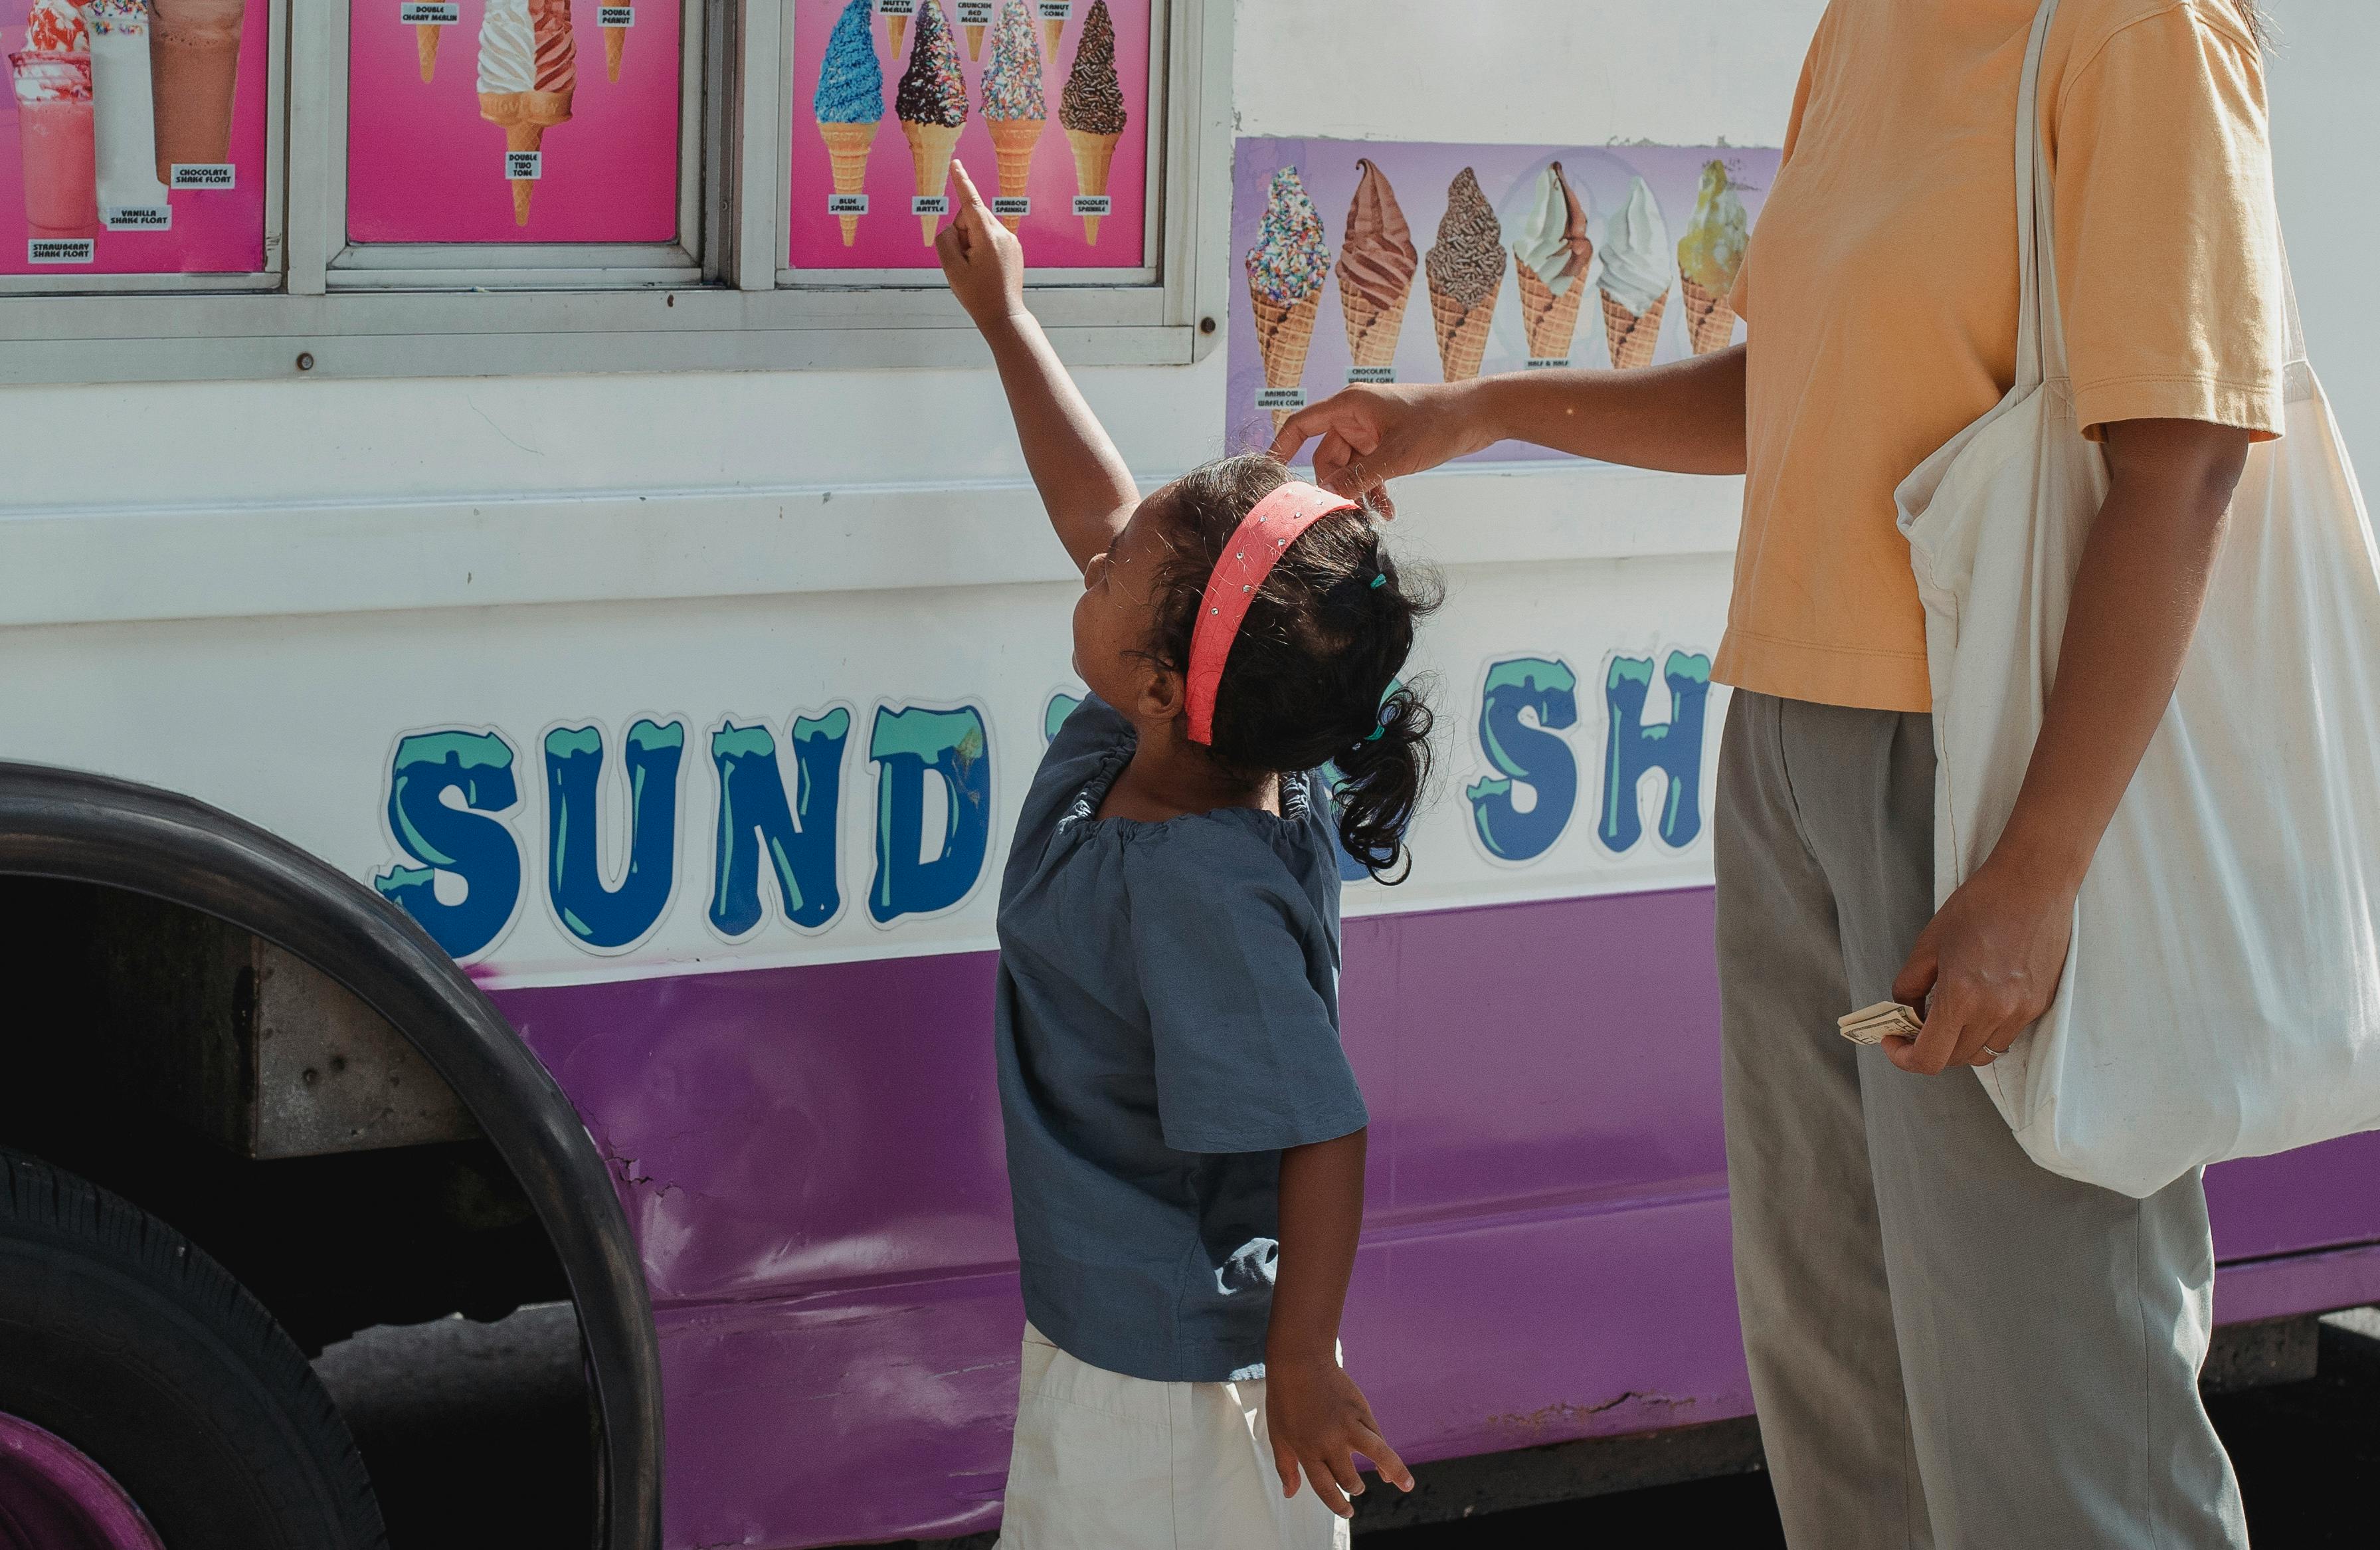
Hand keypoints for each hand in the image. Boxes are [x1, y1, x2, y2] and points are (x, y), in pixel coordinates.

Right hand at [935, 159, 1025, 330]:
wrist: (1003, 315)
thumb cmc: (977, 295)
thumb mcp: (952, 269)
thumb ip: (946, 240)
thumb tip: (954, 229)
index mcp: (988, 236)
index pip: (970, 202)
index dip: (961, 182)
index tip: (957, 164)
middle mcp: (1003, 233)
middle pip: (971, 218)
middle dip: (962, 233)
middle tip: (964, 262)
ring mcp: (1011, 240)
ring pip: (980, 228)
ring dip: (972, 243)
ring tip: (976, 269)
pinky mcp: (1014, 248)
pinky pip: (990, 238)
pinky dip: (982, 248)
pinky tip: (985, 269)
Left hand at [1263, 1354, 1411, 1518]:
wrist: (1300, 1362)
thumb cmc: (1285, 1399)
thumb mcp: (1277, 1436)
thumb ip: (1285, 1467)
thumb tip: (1290, 1494)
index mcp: (1307, 1451)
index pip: (1326, 1488)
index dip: (1337, 1504)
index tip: (1347, 1512)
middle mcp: (1330, 1442)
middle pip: (1349, 1477)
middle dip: (1354, 1488)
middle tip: (1356, 1489)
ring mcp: (1348, 1426)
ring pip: (1378, 1455)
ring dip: (1395, 1472)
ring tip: (1405, 1486)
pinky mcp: (1361, 1411)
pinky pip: (1377, 1436)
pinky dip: (1385, 1452)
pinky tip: (1387, 1464)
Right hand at [1266, 381, 1492, 516]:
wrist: (1478, 414)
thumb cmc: (1438, 422)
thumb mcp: (1396, 456)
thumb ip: (1359, 477)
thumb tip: (1327, 498)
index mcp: (1350, 405)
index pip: (1301, 425)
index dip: (1281, 447)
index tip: (1269, 472)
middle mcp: (1356, 415)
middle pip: (1326, 456)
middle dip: (1335, 486)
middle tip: (1341, 513)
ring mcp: (1372, 429)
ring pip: (1350, 468)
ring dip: (1358, 492)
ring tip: (1372, 516)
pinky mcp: (1387, 441)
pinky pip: (1369, 469)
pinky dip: (1374, 488)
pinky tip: (1387, 510)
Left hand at [1887, 854, 2078, 1073]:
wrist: (2032, 884)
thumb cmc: (1978, 907)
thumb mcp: (1928, 944)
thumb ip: (1909, 986)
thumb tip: (1906, 1013)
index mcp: (1963, 997)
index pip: (1929, 1059)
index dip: (1903, 1058)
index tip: (1893, 1041)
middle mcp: (1996, 1012)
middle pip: (1954, 1060)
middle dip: (1928, 1049)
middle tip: (1914, 1026)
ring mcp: (2022, 1011)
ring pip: (1983, 1053)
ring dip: (1959, 1044)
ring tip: (1948, 1015)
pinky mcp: (2040, 1004)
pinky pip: (2006, 1035)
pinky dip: (1985, 1030)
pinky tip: (1977, 1003)